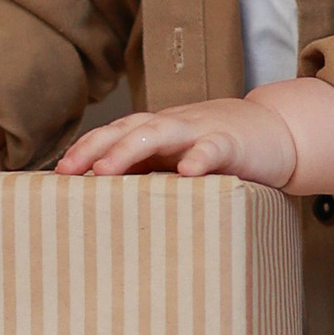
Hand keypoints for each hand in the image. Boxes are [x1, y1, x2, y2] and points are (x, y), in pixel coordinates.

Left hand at [56, 94, 301, 188]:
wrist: (276, 130)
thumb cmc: (218, 151)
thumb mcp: (178, 160)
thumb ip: (148, 174)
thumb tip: (104, 208)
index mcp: (156, 132)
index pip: (112, 134)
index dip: (84, 149)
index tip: (57, 173)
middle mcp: (172, 127)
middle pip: (127, 130)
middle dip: (95, 148)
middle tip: (69, 172)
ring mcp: (200, 131)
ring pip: (160, 132)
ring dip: (130, 149)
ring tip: (106, 170)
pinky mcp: (231, 143)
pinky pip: (212, 147)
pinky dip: (199, 157)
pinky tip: (187, 172)